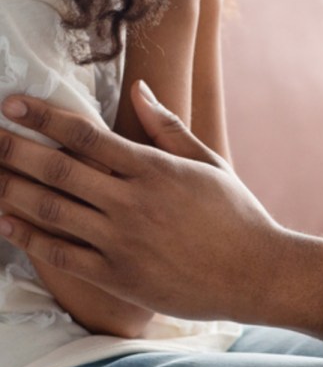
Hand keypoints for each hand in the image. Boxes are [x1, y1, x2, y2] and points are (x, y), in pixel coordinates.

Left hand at [0, 84, 322, 332]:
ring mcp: (123, 242)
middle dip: (16, 150)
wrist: (254, 273)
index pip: (87, 136)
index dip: (45, 118)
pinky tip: (5, 223)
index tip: (13, 104)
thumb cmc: (235, 214)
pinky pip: (62, 254)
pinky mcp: (117, 277)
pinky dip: (30, 237)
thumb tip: (140, 89)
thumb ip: (169, 127)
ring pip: (54, 210)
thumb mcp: (208, 162)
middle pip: (60, 170)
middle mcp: (134, 202)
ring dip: (13, 190)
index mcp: (155, 169)